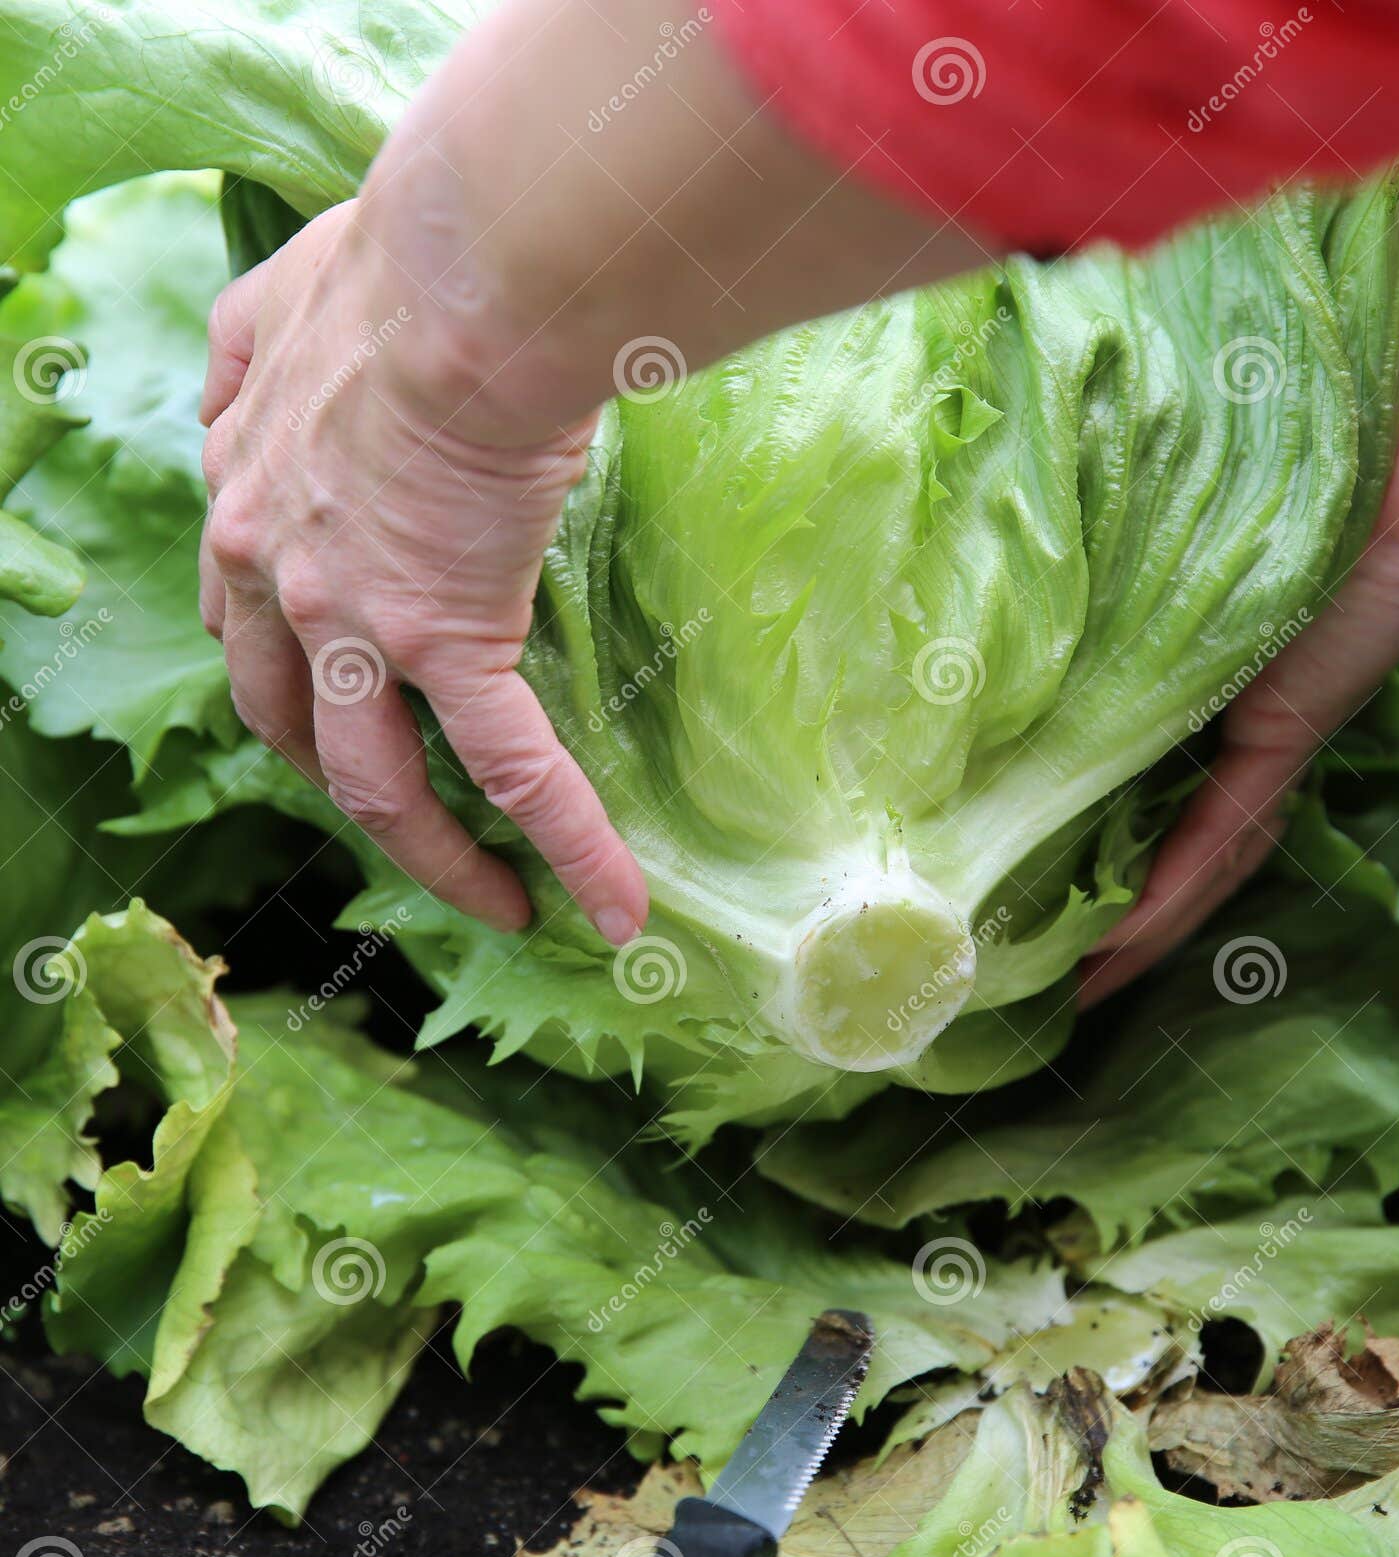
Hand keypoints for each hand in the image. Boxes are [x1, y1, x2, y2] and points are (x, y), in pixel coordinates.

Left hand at [198, 201, 647, 942]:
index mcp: (240, 501)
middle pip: (290, 728)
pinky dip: (569, 844)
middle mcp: (277, 580)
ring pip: (377, 780)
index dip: (291, 684)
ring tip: (497, 906)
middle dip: (344, 789)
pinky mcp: (448, 637)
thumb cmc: (395, 265)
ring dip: (434, 859)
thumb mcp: (276, 301)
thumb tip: (263, 364)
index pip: (248, 630)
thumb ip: (249, 354)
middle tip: (409, 829)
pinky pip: (514, 769)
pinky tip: (616, 905)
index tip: (344, 709)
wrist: (462, 275)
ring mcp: (357, 621)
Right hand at [1080, 217, 1398, 1005]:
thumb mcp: (1206, 425)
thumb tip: (1044, 404)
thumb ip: (1138, 449)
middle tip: (1015, 930)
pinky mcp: (1290, 725)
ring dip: (1127, 920)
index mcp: (1211, 629)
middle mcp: (1233, 687)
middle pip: (1156, 803)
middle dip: (1090, 872)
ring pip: (1190, 845)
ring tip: (1059, 984)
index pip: (1128, 720)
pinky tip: (1108, 956)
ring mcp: (1265, 715)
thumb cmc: (1357, 385)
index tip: (992, 802)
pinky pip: (1222, 832)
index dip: (1069, 773)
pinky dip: (1169, 897)